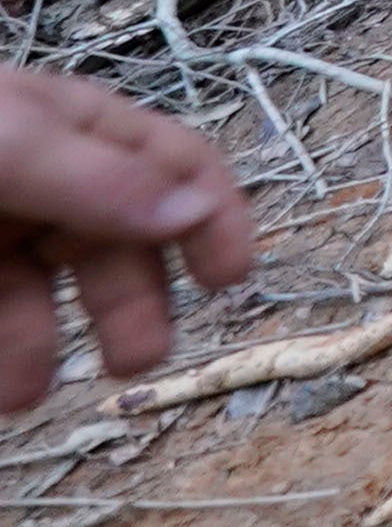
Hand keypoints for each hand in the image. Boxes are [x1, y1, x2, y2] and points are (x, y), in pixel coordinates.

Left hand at [0, 63, 254, 409]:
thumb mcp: (15, 145)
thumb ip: (100, 180)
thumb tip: (197, 212)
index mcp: (77, 131)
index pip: (174, 166)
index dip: (213, 216)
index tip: (234, 279)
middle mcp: (47, 181)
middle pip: (116, 245)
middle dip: (134, 304)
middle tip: (139, 360)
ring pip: (45, 294)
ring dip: (46, 346)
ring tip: (25, 395)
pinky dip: (7, 356)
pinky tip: (5, 385)